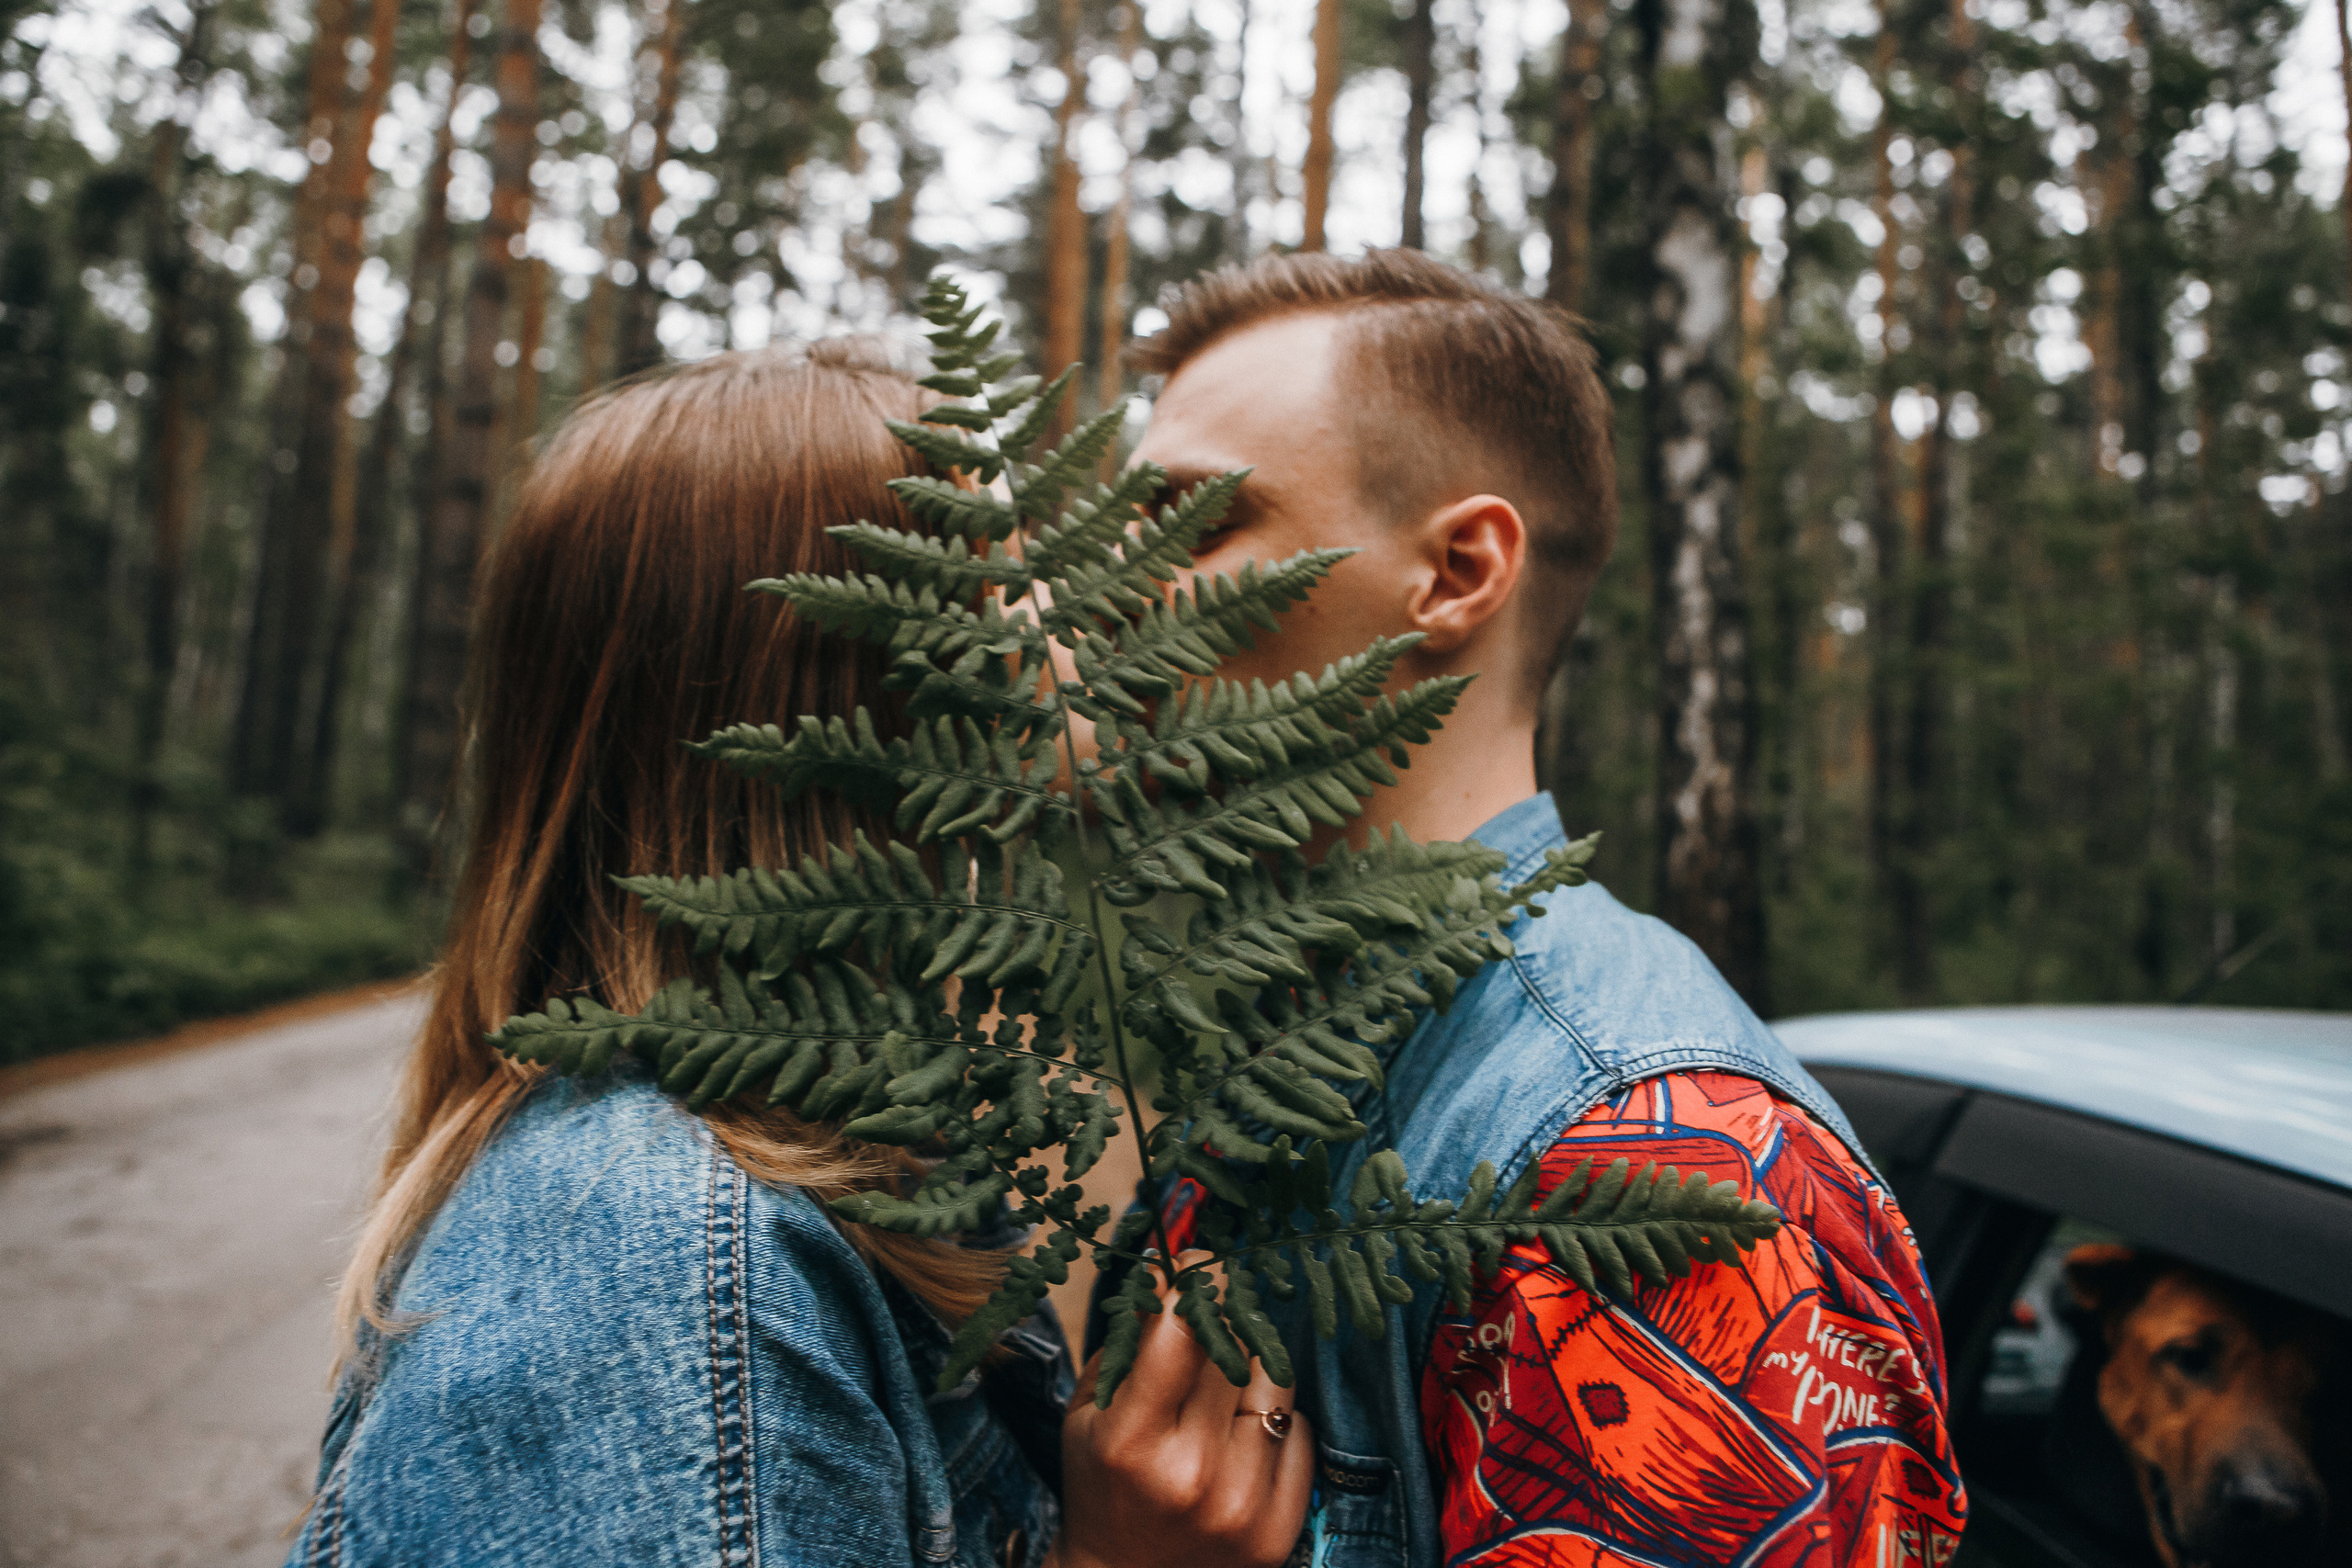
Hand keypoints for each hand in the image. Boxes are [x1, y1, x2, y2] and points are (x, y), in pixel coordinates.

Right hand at [1047, 1254, 1313, 1567]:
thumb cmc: (1103, 1482)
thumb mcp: (1090, 1410)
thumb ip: (1128, 1339)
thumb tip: (1173, 1268)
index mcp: (1131, 1440)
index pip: (1182, 1335)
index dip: (1196, 1286)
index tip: (1201, 1265)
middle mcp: (1191, 1474)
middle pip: (1232, 1352)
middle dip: (1219, 1328)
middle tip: (1207, 1326)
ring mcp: (1242, 1505)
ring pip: (1275, 1383)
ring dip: (1251, 1372)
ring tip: (1218, 1397)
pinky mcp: (1280, 1530)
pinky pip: (1298, 1431)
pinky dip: (1273, 1424)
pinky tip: (1239, 1443)